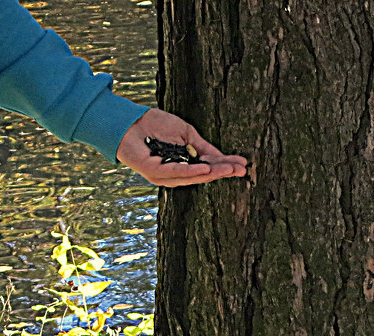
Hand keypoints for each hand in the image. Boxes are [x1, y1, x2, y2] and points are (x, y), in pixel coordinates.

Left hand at [116, 108, 247, 186]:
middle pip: (204, 174)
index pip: (210, 166)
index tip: (244, 164)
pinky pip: (176, 173)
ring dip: (212, 173)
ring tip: (229, 169)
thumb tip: (221, 158)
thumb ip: (202, 147)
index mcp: (186, 163)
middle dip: (224, 171)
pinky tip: (206, 169)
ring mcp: (166, 175)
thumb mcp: (186, 134)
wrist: (129, 121)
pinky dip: (192, 172)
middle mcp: (177, 172)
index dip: (226, 165)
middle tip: (241, 170)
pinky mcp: (154, 173)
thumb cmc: (156, 125)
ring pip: (193, 176)